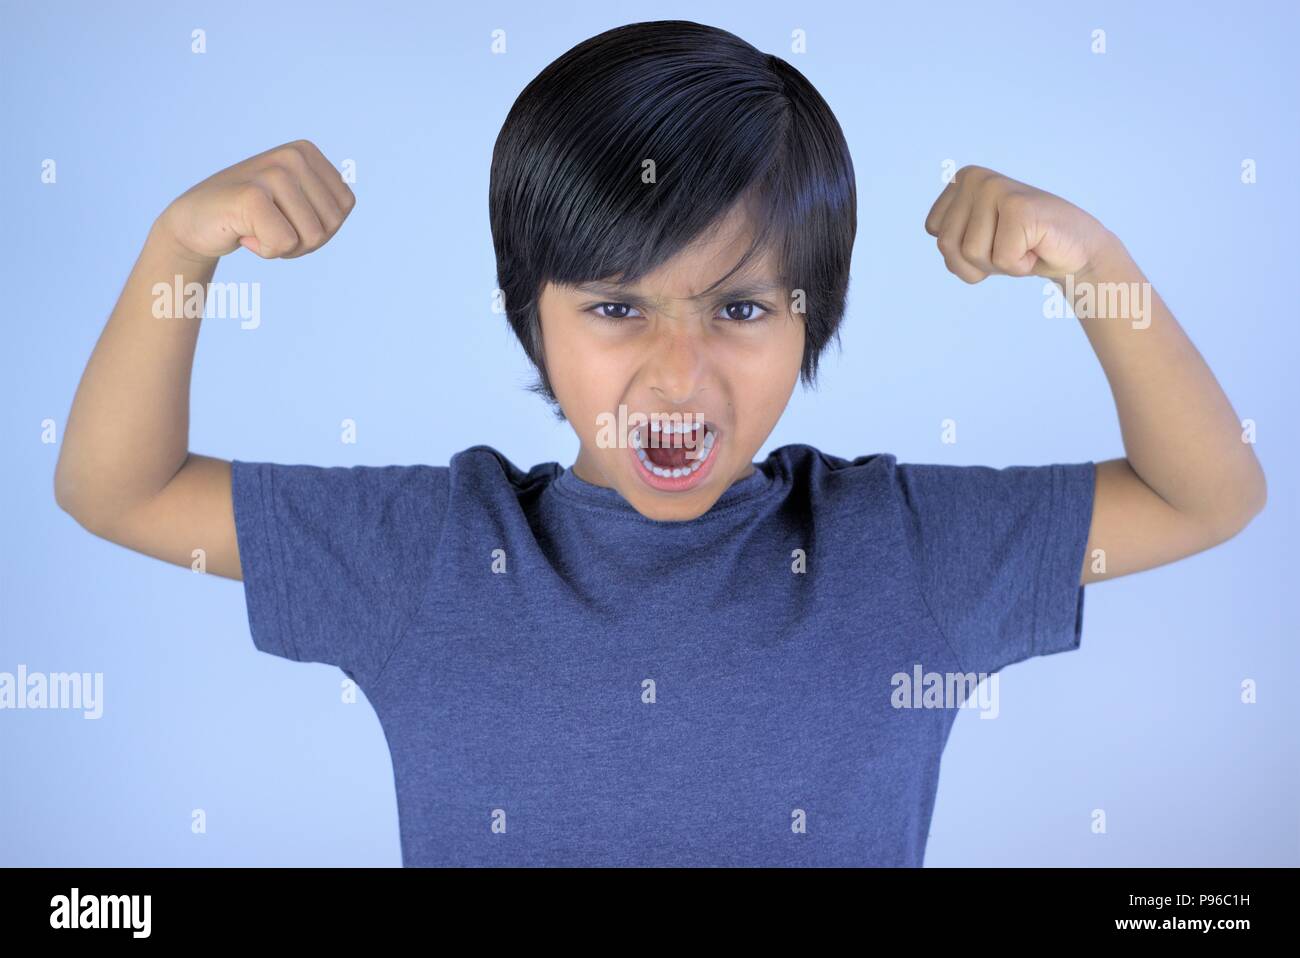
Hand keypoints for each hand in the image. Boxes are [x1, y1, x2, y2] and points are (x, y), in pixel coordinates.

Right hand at [154, 139, 354, 262]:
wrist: (193, 222)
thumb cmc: (249, 217)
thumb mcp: (294, 202)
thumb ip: (325, 203)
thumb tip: (347, 203)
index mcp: (306, 152)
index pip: (344, 208)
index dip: (319, 227)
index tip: (285, 217)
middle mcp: (293, 156)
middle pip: (331, 226)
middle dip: (303, 240)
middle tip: (269, 227)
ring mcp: (273, 173)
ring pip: (313, 238)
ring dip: (284, 247)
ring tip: (256, 228)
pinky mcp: (253, 196)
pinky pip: (285, 244)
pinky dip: (265, 251)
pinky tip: (243, 233)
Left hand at [924, 165, 1118, 282]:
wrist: (1076, 250)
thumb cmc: (1022, 248)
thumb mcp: (973, 244)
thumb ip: (949, 242)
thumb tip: (941, 239)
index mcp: (961, 181)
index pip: (935, 235)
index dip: (961, 254)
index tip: (991, 240)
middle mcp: (975, 178)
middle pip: (947, 246)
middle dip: (977, 262)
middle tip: (1009, 246)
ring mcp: (996, 188)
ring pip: (971, 254)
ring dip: (999, 264)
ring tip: (1022, 245)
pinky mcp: (1019, 208)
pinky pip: (1001, 259)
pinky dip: (1019, 266)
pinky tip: (1036, 247)